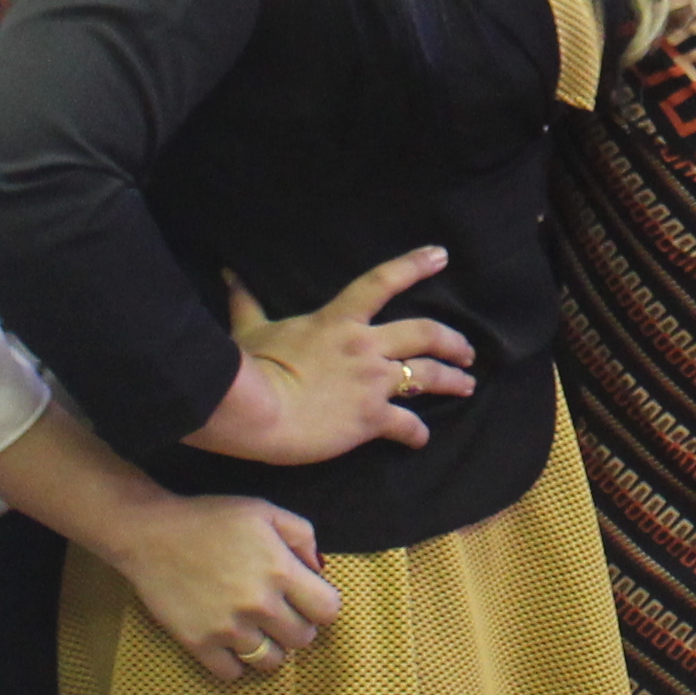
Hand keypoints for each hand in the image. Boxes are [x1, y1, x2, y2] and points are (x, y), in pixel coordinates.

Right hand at [112, 487, 341, 687]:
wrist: (151, 534)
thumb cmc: (210, 519)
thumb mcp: (265, 511)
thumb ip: (302, 536)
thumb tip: (318, 570)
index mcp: (281, 570)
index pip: (329, 611)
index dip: (322, 605)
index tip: (308, 599)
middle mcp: (259, 604)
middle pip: (303, 639)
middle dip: (297, 626)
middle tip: (280, 612)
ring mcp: (228, 628)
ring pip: (271, 661)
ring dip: (269, 647)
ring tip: (256, 628)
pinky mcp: (199, 644)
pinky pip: (232, 673)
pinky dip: (236, 661)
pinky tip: (230, 641)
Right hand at [192, 251, 472, 466]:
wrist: (257, 410)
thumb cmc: (250, 367)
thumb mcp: (250, 328)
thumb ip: (245, 300)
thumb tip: (228, 273)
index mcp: (338, 320)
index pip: (382, 282)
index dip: (413, 265)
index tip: (440, 256)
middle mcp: (364, 346)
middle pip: (425, 333)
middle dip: (453, 341)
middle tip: (467, 351)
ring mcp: (372, 382)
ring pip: (427, 375)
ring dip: (452, 381)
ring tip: (466, 386)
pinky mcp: (371, 418)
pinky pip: (406, 424)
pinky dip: (417, 433)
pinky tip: (421, 438)